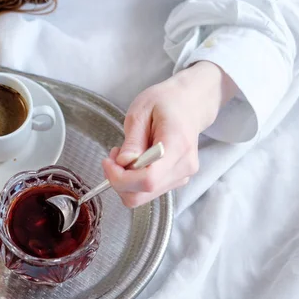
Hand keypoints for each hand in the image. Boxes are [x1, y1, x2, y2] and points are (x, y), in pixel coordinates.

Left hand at [102, 61, 236, 207]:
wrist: (190, 104)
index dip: (121, 178)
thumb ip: (132, 141)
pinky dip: (133, 181)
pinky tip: (135, 161)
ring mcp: (182, 176)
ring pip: (143, 196)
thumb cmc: (166, 102)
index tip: (108, 162)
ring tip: (125, 154)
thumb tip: (123, 163)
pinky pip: (148, 191)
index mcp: (177, 145)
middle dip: (119, 180)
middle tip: (112, 158)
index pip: (149, 179)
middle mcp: (183, 166)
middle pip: (143, 193)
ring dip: (125, 181)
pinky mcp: (176, 180)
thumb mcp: (141, 112)